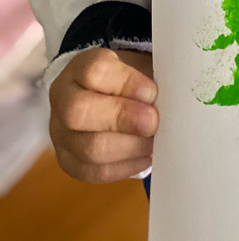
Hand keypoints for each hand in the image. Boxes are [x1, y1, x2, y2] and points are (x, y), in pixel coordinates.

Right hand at [49, 47, 157, 182]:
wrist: (102, 97)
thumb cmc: (128, 81)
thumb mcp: (138, 68)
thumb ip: (151, 79)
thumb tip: (173, 99)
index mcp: (80, 68)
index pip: (94, 71)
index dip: (126, 83)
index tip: (152, 92)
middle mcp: (63, 99)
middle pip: (79, 112)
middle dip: (122, 118)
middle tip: (153, 122)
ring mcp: (61, 134)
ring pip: (88, 148)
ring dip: (129, 147)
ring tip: (154, 142)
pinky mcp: (69, 162)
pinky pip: (94, 172)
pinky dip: (125, 167)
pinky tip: (145, 157)